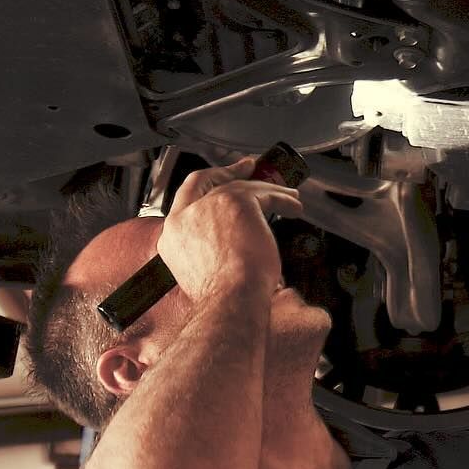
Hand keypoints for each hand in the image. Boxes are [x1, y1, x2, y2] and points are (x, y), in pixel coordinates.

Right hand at [156, 157, 304, 303]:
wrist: (230, 300)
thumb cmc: (223, 296)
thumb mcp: (203, 268)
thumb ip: (208, 247)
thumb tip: (229, 242)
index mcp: (173, 232)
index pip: (187, 196)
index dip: (208, 183)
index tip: (225, 178)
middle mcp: (186, 215)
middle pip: (210, 181)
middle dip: (231, 172)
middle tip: (250, 168)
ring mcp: (210, 205)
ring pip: (242, 187)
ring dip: (268, 189)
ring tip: (287, 195)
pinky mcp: (237, 202)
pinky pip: (265, 194)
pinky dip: (283, 199)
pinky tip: (294, 206)